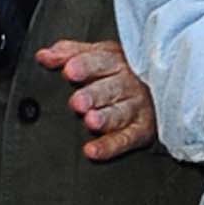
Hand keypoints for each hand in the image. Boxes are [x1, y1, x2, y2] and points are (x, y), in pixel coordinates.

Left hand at [35, 38, 157, 160]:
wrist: (160, 91)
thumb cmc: (119, 72)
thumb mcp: (97, 56)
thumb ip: (69, 54)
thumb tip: (43, 56)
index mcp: (116, 61)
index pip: (101, 61)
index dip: (85, 66)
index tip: (70, 71)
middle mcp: (129, 83)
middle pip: (111, 88)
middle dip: (94, 95)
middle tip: (78, 102)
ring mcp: (138, 107)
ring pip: (120, 113)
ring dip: (105, 118)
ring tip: (91, 122)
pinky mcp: (142, 130)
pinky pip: (126, 139)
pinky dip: (109, 146)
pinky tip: (92, 150)